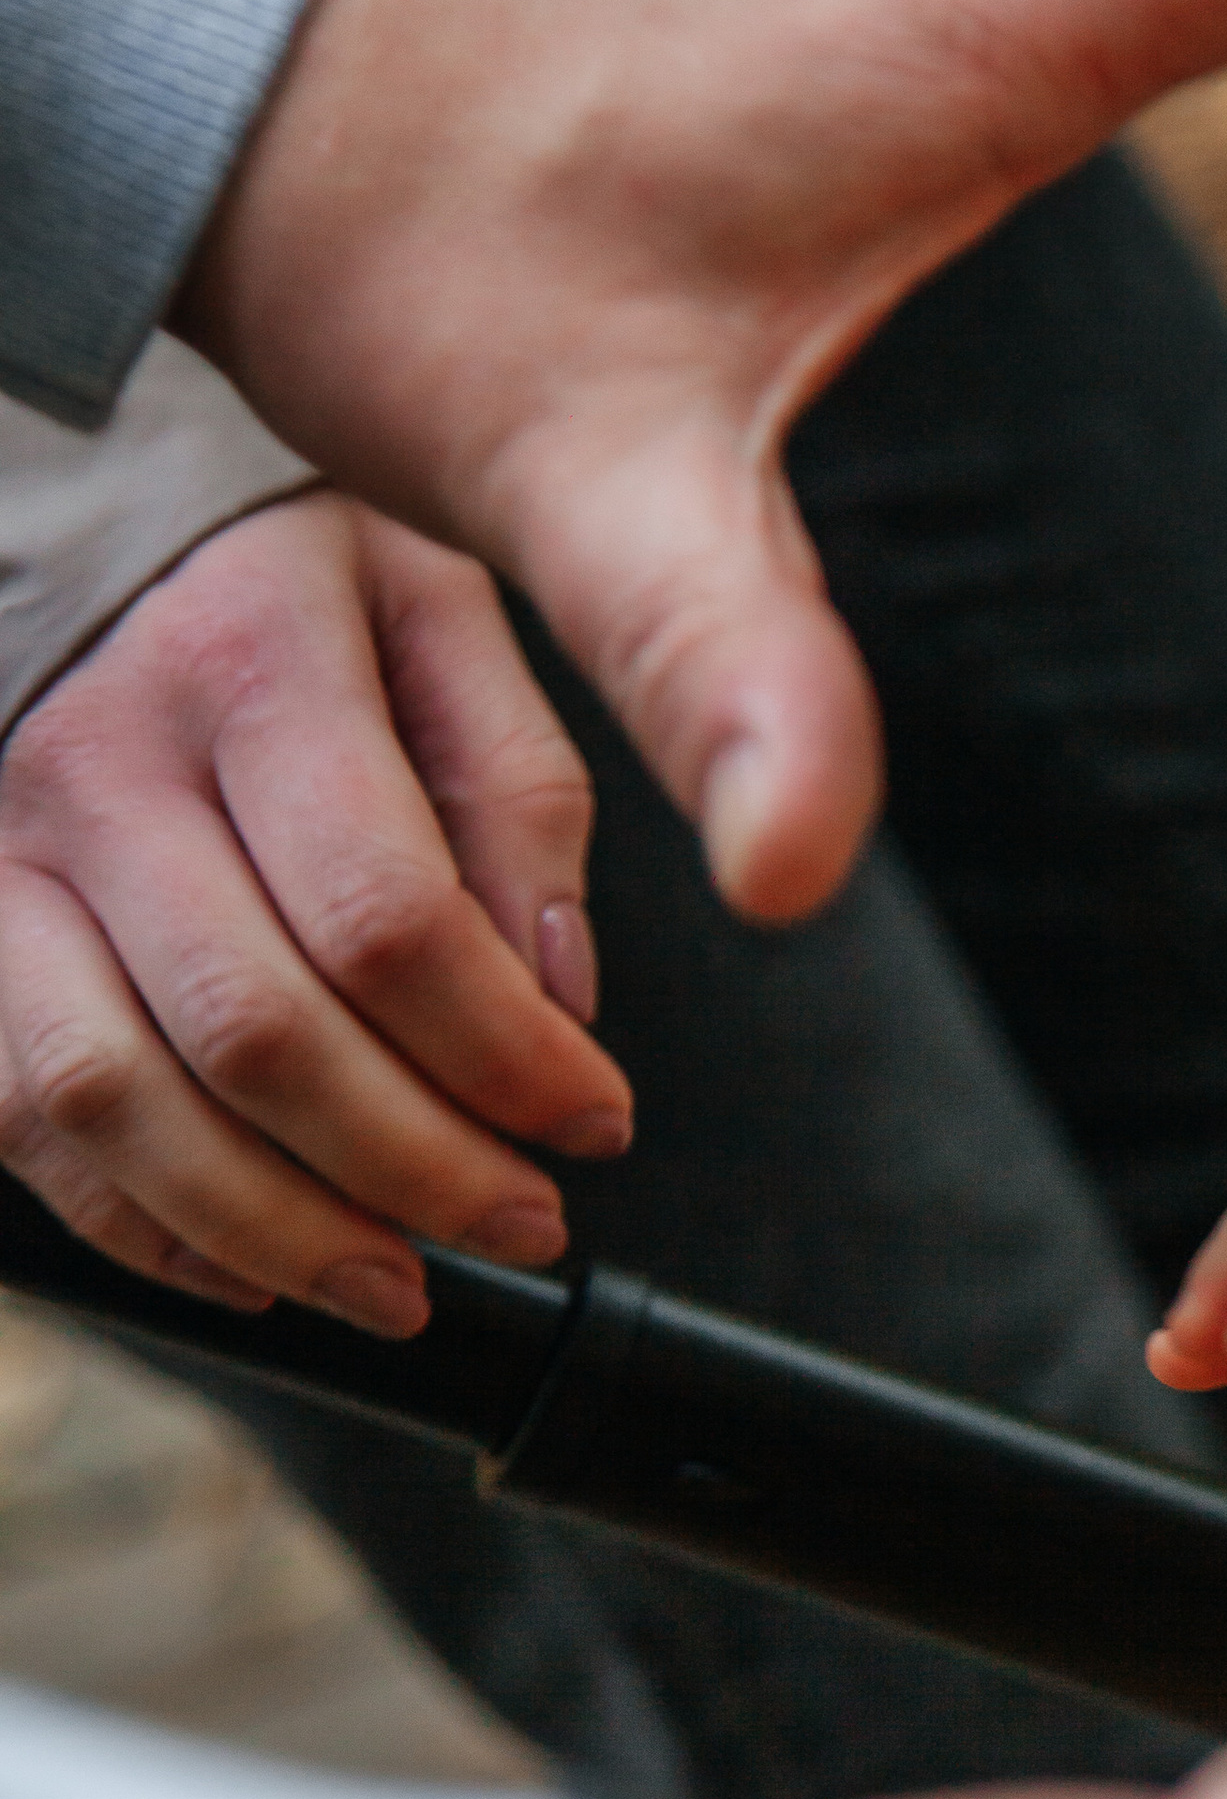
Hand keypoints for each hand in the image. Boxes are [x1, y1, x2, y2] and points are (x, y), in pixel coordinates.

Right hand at [0, 493, 632, 1335]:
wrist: (67, 512)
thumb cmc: (274, 570)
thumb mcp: (435, 604)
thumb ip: (515, 786)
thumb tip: (559, 996)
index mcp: (248, 660)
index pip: (390, 919)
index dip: (508, 1058)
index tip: (597, 1123)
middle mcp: (101, 762)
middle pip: (259, 1032)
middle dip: (415, 1168)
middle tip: (525, 1224)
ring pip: (117, 1098)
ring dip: (277, 1229)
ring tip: (402, 1285)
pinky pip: (19, 1113)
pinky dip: (142, 1222)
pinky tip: (256, 1264)